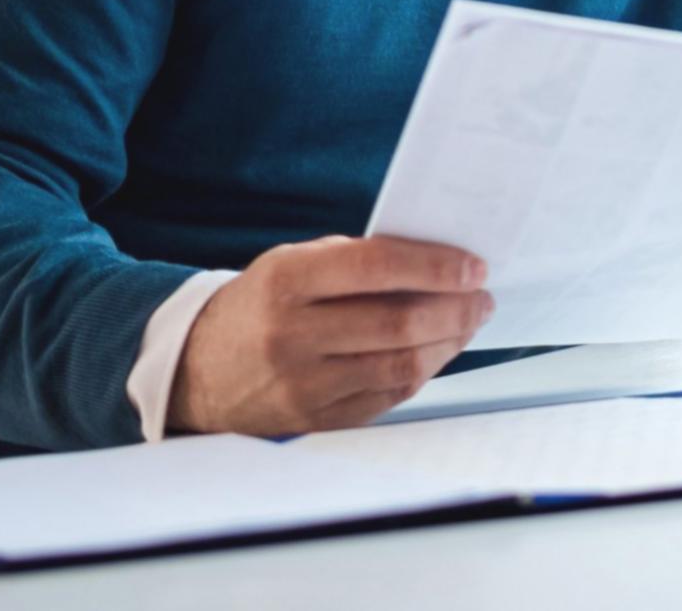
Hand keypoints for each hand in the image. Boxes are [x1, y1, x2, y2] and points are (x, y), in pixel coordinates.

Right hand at [167, 234, 492, 434]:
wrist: (199, 369)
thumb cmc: (261, 305)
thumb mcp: (291, 263)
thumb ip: (355, 260)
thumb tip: (435, 262)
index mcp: (285, 281)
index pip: (375, 267)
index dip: (434, 265)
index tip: (473, 266)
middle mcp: (291, 334)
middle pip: (397, 323)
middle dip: (455, 308)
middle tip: (482, 296)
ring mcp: (302, 384)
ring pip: (400, 366)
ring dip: (448, 342)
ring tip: (468, 322)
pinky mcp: (314, 421)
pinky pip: (388, 398)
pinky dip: (422, 372)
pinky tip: (437, 351)